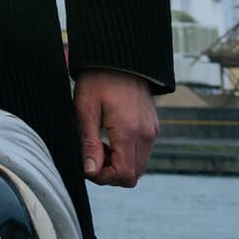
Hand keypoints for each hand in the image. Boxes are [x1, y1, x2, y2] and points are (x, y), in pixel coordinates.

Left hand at [74, 69, 156, 185]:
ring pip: (138, 166)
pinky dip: (125, 155)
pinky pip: (141, 153)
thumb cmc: (98, 81)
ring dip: (117, 165)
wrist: (120, 60)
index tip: (86, 167)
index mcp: (130, 132)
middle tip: (90, 157)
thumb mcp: (86, 110)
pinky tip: (108, 140)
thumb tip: (90, 171)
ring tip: (97, 146)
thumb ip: (89, 143)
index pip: (124, 174)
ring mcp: (152, 133)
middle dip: (110, 174)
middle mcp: (146, 136)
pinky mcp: (152, 129)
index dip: (104, 178)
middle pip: (133, 175)